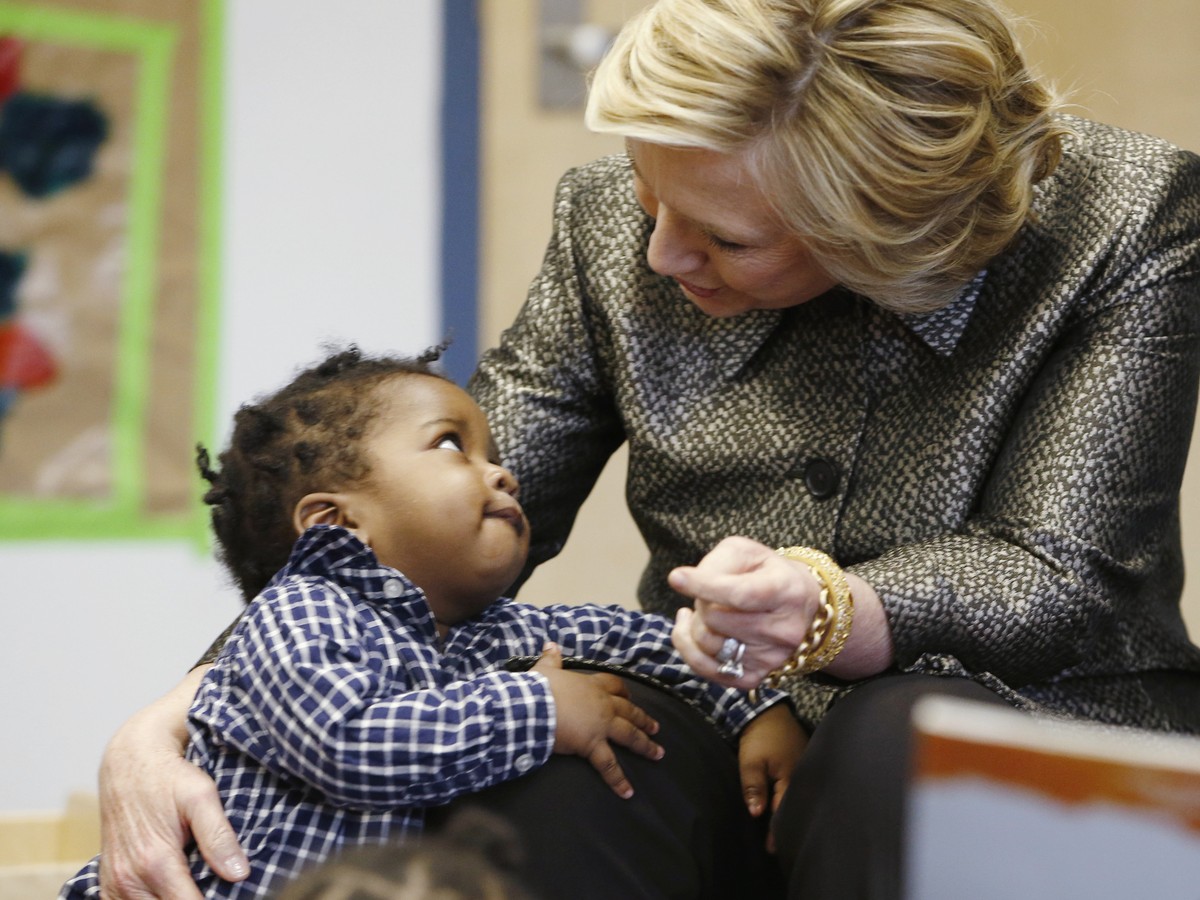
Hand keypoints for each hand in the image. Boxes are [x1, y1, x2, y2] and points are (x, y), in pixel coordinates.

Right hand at [98, 667, 247, 898]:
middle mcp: (129, 879)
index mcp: (155, 862)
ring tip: (199, 887)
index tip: (232, 894)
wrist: (129, 761)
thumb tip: (239, 874)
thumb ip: (219, 837)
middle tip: (217, 887)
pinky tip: (172, 890)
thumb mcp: (201, 796)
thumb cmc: (168, 776)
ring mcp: (115, 883)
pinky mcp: (108, 881)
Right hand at [532, 642, 663, 798]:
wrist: (535, 705)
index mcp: (591, 686)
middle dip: (644, 720)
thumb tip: (551, 645)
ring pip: (629, 735)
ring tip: (658, 754)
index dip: (623, 692)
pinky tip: (628, 792)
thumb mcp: (545, 670)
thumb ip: (552, 659)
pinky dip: (618, 780)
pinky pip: (609, 765)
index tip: (630, 696)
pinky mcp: (593, 744)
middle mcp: (602, 704)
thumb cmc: (539, 688)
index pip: (614, 685)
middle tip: (656, 728)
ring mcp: (601, 725)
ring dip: (645, 745)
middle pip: (629, 711)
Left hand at [669, 536, 893, 685]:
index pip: (740, 594)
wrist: (803, 607)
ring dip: (696, 624)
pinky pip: (705, 669)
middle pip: (716, 619)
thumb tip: (684, 581)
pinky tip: (695, 628)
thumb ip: (718, 562)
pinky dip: (689, 647)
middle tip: (710, 594)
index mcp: (786, 592)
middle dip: (701, 602)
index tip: (676, 578)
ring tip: (706, 609)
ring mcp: (771, 658)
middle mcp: (783, 630)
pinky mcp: (755, 677)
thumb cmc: (768, 573)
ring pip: (706, 644)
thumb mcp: (749, 552)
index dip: (705, 587)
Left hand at [737, 703, 806, 848]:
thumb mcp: (751, 762)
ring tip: (784, 828)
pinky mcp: (803, 759)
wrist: (768, 709)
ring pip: (798, 794)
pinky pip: (799, 783)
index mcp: (792, 777)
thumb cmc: (759, 736)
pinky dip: (793, 795)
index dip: (777, 830)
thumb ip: (754, 787)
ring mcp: (805, 765)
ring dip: (791, 809)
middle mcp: (803, 774)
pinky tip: (788, 803)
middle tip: (779, 844)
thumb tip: (757, 814)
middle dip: (787, 823)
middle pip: (796, 804)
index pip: (784, 810)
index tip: (772, 848)